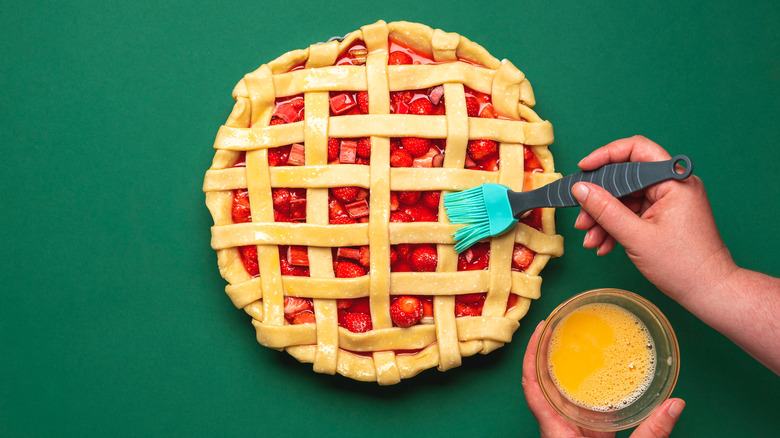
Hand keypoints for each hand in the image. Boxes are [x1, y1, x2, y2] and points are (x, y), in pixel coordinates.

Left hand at [521, 321, 684, 437]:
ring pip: (559, 395)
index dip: (531, 355)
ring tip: (575, 341)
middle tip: (561, 325)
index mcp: (556, 432)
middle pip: (543, 383)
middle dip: (548, 353)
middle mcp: (557, 429)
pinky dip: (583, 389)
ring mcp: (568, 433)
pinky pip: (576, 408)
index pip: (532, 385)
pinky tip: (595, 375)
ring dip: (563, 369)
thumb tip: (675, 405)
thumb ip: (650, 434)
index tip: (539, 328)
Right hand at [570, 135, 736, 301]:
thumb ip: (605, 210)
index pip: (636, 151)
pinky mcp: (664, 215)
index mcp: (673, 180)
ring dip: (604, 218)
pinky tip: (604, 244)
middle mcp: (673, 185)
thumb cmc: (683, 265)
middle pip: (625, 178)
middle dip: (599, 200)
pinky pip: (632, 213)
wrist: (708, 291)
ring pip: (625, 199)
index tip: (584, 169)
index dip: (605, 156)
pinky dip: (616, 227)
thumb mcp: (636, 236)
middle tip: (582, 218)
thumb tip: (580, 189)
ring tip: (591, 239)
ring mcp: (669, 201)